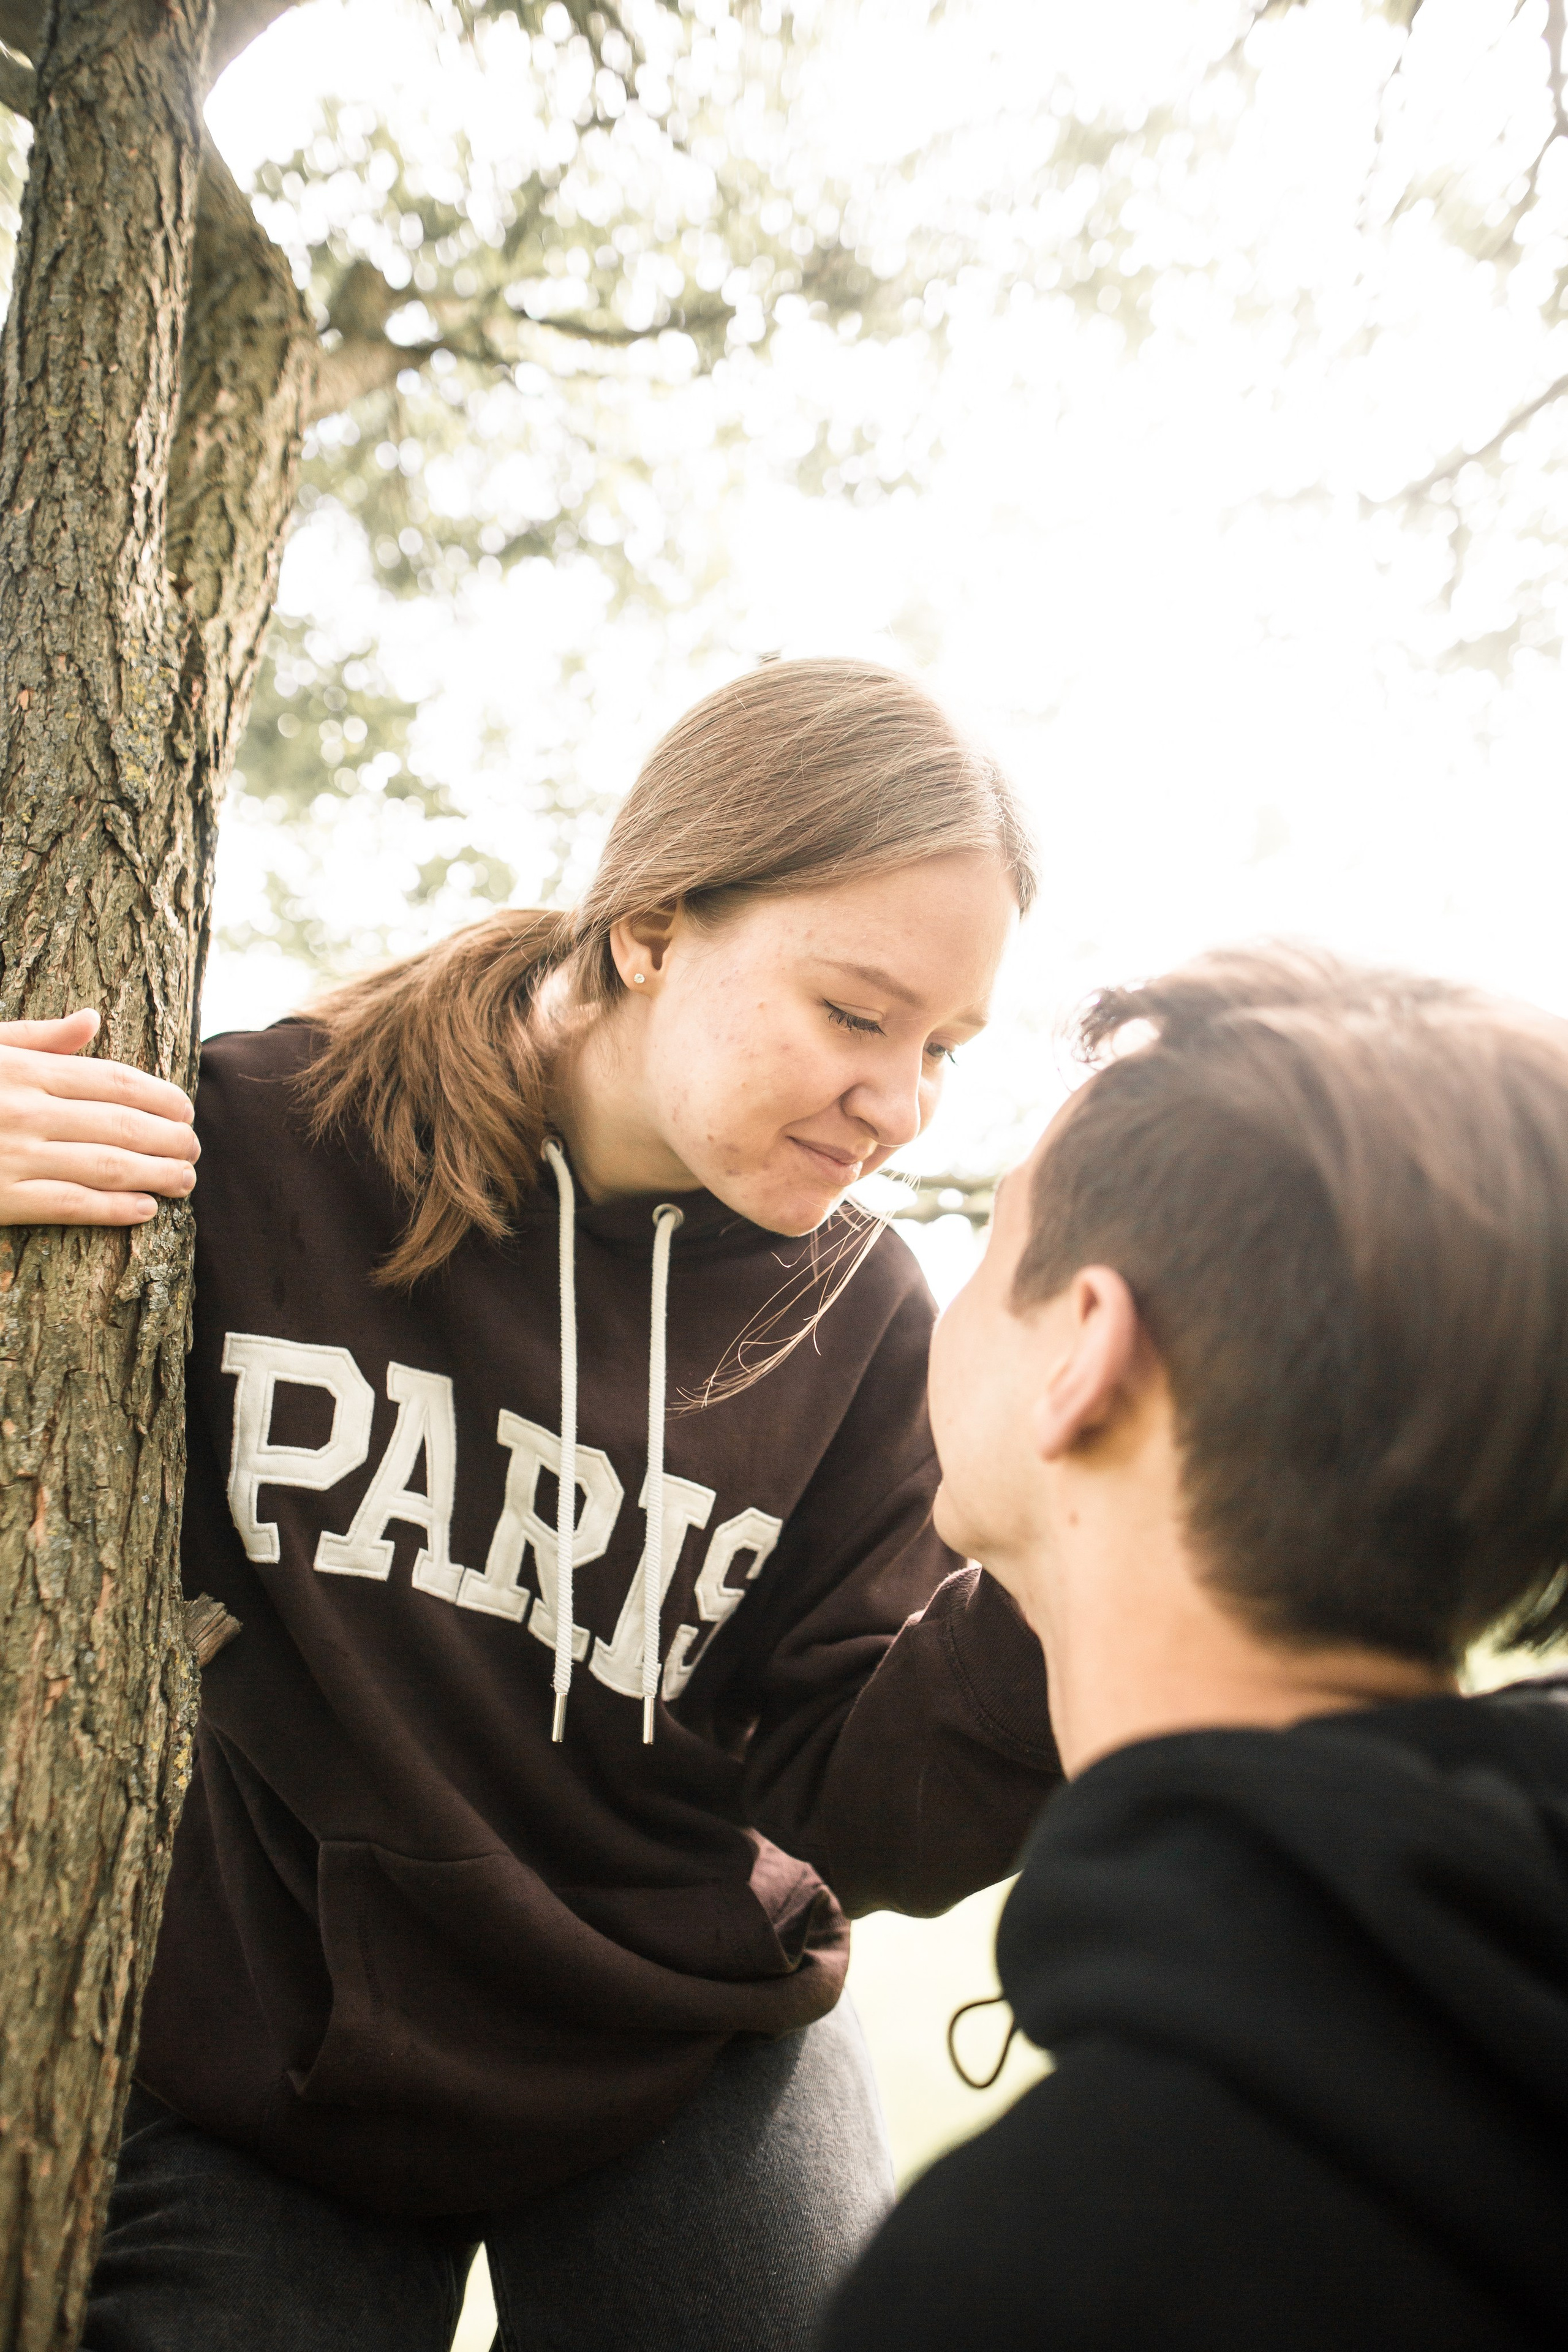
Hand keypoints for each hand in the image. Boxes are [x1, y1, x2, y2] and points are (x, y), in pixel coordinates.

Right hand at [0, 1010, 199, 1226]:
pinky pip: (70, 1204)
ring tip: (184, 1180)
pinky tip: (145, 1208)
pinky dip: (114, 1208)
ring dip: (156, 1174)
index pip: (113, 1081)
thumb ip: (37, 1036)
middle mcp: (26, 1111)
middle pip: (121, 1124)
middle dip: (169, 1138)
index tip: (186, 1110)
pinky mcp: (4, 1199)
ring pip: (106, 1165)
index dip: (160, 1096)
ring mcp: (15, 1156)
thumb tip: (92, 1019)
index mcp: (25, 1071)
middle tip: (193, 1148)